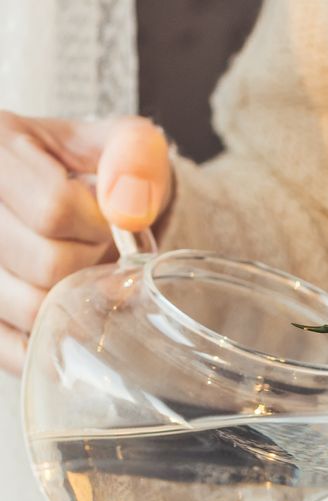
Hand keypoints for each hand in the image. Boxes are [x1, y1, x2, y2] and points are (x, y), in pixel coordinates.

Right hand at [0, 112, 172, 374]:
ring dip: (73, 299)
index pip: (52, 208)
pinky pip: (14, 349)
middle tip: (92, 247)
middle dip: (89, 262)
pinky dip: (50, 340)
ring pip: (32, 309)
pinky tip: (63, 311)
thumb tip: (128, 207)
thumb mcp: (127, 146)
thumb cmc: (99, 176)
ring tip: (73, 270)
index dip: (96, 223)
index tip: (104, 218)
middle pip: (45, 265)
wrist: (76, 204)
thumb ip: (135, 157)